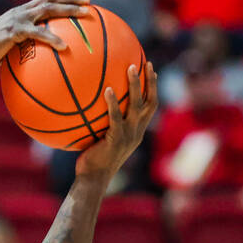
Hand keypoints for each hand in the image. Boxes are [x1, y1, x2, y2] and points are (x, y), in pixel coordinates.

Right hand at [0, 0, 89, 72]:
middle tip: (89, 4)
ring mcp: (17, 20)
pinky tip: (65, 46)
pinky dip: (52, 38)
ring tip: (85, 16)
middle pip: (49, 0)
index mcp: (18, 14)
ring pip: (47, 9)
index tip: (79, 1)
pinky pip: (38, 33)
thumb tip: (31, 63)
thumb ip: (18, 49)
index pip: (43, 0)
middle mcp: (19, 12)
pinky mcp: (14, 31)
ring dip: (68, 10)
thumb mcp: (4, 49)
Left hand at [75, 63, 157, 180]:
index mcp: (137, 131)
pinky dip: (113, 103)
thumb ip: (104, 125)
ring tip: (131, 68)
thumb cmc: (93, 160)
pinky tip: (108, 90)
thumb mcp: (103, 140)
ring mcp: (128, 136)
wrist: (93, 179)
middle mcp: (137, 132)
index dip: (153, 89)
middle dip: (150, 82)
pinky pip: (116, 118)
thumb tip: (89, 108)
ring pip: (137, 106)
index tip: (151, 71)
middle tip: (146, 63)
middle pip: (150, 102)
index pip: (150, 106)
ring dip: (135, 86)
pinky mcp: (116, 140)